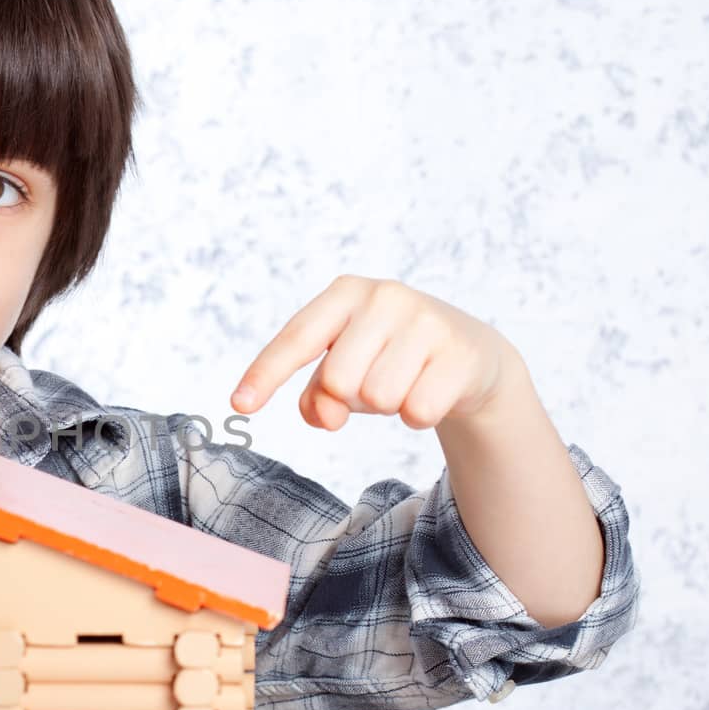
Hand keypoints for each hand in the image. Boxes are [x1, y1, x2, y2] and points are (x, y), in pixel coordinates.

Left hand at [230, 275, 519, 430]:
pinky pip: (417, 412)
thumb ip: (318, 395)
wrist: (469, 355)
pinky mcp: (460, 353)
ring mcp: (426, 321)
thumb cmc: (389, 359)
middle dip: (351, 397)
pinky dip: (419, 415)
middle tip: (376, 380)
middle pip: (338, 381)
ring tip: (406, 381)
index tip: (239, 405)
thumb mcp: (345, 370)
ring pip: (379, 399)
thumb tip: (325, 414)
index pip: (297, 339)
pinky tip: (432, 390)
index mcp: (345, 294)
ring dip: (388, 406)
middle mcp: (384, 297)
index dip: (266, 374)